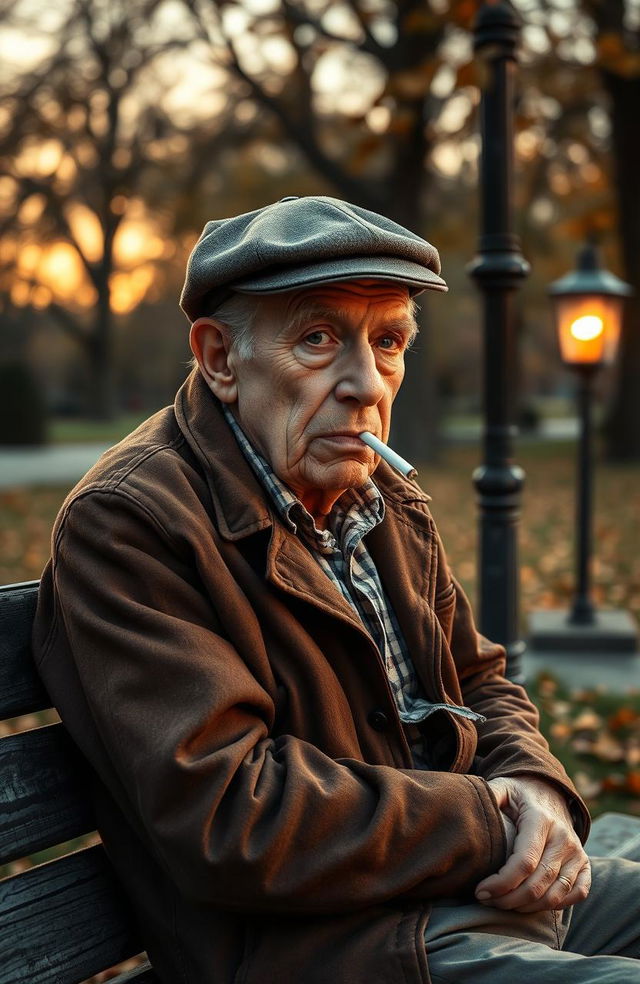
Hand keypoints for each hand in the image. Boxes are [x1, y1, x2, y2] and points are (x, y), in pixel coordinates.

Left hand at [475, 775, 590, 912]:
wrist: (549, 792)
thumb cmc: (518, 795)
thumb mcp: (502, 787)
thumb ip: (488, 796)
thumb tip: (468, 810)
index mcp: (540, 820)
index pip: (524, 862)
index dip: (501, 883)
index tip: (480, 891)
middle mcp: (563, 837)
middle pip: (539, 884)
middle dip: (509, 900)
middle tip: (487, 901)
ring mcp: (577, 852)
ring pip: (556, 895)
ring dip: (527, 907)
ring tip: (502, 904)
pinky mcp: (584, 864)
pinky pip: (577, 894)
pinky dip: (554, 906)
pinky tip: (529, 904)